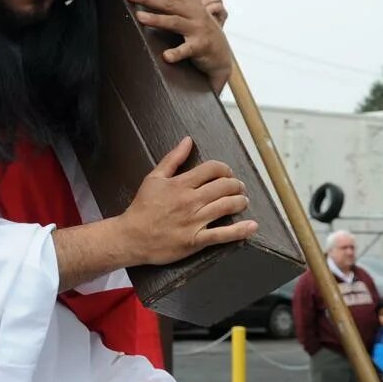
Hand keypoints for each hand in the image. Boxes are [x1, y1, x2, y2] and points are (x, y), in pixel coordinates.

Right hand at [115, 136, 257, 265]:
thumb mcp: (153, 178)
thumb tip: (188, 140)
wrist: (131, 237)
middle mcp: (190, 201)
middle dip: (236, 185)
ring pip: (226, 206)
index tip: (227, 174)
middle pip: (224, 187)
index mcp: (181, 184)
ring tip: (242, 202)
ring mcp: (194, 221)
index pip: (212, 169)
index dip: (225, 169)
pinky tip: (251, 226)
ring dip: (240, 202)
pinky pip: (222, 235)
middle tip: (238, 188)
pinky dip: (240, 231)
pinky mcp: (196, 240)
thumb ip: (172, 159)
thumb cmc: (141, 208)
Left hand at [125, 0, 231, 83]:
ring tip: (139, 17)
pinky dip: (177, 53)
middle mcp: (195, 12)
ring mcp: (199, 29)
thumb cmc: (199, 31)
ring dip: (157, 20)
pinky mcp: (202, 46)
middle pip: (168, 4)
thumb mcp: (186, 11)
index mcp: (189, 2)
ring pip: (175, 22)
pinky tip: (166, 56)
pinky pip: (188, 49)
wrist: (220, 55)